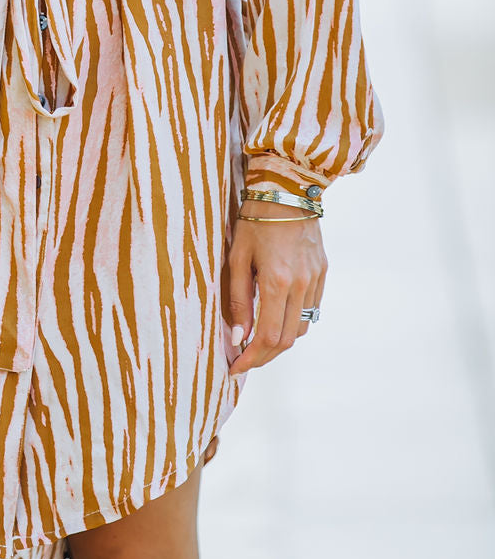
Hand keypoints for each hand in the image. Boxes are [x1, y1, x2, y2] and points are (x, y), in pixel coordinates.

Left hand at [225, 205, 326, 375]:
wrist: (287, 191)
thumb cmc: (254, 221)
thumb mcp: (237, 258)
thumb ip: (238, 300)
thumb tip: (238, 338)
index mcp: (277, 282)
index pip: (267, 337)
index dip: (251, 358)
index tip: (236, 368)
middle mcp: (301, 285)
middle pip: (287, 340)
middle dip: (264, 357)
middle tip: (244, 361)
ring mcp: (316, 280)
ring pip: (301, 328)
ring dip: (280, 342)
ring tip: (257, 342)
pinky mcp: (322, 273)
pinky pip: (311, 309)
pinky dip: (293, 322)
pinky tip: (276, 319)